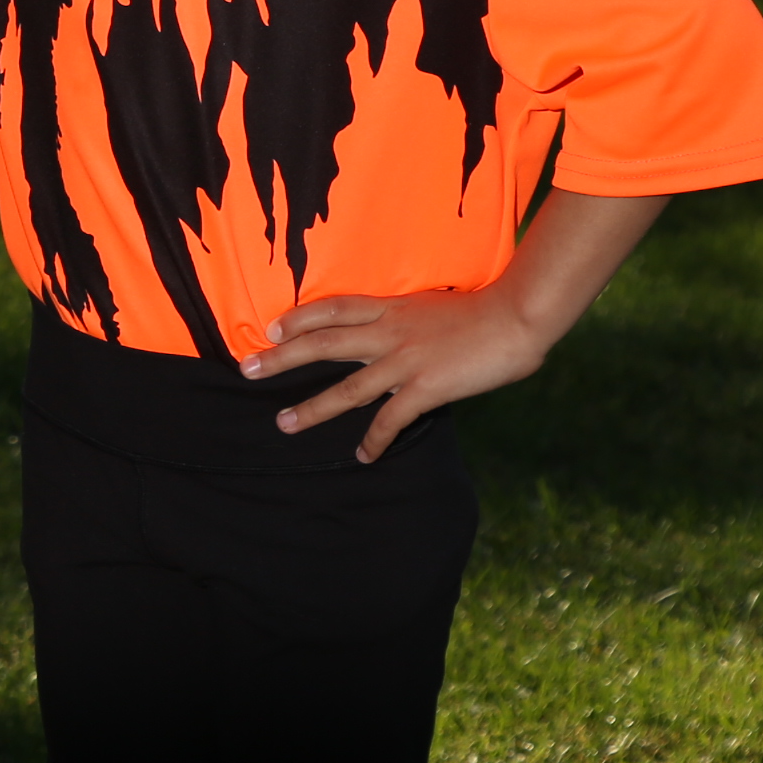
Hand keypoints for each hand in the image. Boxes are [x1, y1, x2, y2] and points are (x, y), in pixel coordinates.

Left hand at [245, 284, 552, 462]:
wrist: (515, 316)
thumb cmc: (484, 311)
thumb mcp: (435, 306)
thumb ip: (411, 322)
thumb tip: (401, 338)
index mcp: (392, 307)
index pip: (334, 308)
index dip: (299, 317)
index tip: (271, 328)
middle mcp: (389, 331)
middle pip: (323, 343)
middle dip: (282, 357)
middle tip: (248, 369)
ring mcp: (405, 359)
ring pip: (346, 387)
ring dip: (313, 408)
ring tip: (284, 423)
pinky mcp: (425, 386)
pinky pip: (390, 418)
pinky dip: (374, 440)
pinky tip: (363, 456)